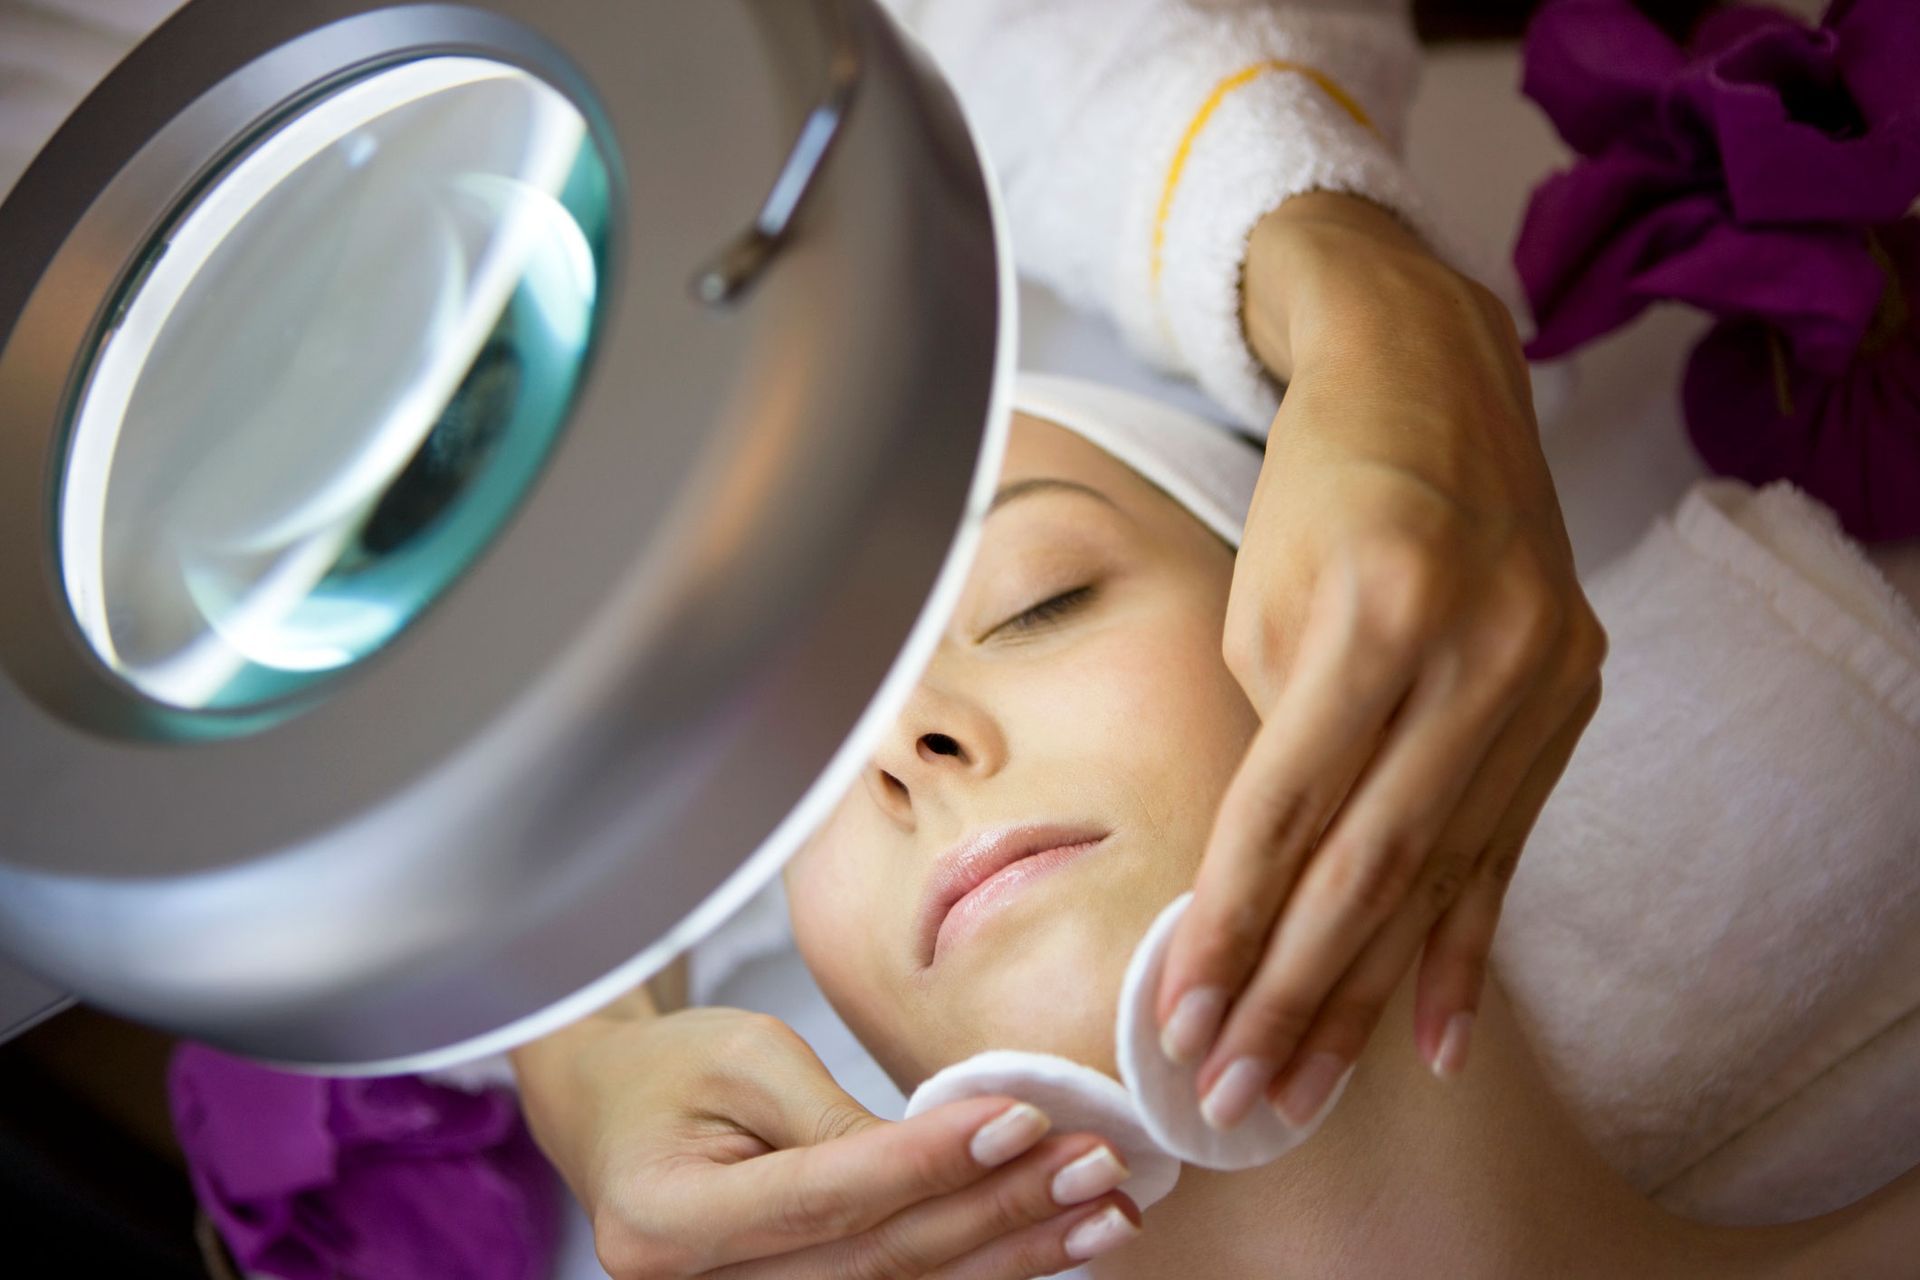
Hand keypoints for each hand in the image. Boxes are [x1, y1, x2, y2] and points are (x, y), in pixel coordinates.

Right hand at [511, 994, 1142, 1278]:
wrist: (610, 1112)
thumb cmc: (675, 1067)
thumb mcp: (745, 1057)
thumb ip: (837, 1119)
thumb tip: (958, 1150)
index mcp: (666, 1217)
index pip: (827, 1195)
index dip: (928, 1161)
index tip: (1022, 1116)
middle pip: (876, 1261)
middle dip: (997, 1212)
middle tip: (1092, 1166)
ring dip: (1010, 1255)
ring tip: (1100, 1215)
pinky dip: (976, 1269)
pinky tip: (1049, 1244)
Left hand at [1154, 192, 1606, 1129]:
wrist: (1433, 379)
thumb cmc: (1315, 490)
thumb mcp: (1263, 604)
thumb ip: (1279, 745)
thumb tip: (1264, 888)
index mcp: (1375, 614)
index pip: (1285, 810)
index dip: (1231, 925)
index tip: (1182, 1015)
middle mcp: (1477, 649)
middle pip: (1370, 863)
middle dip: (1293, 990)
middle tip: (1235, 1089)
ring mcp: (1541, 676)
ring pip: (1441, 873)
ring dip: (1366, 993)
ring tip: (1305, 1082)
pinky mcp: (1573, 698)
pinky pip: (1509, 848)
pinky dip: (1465, 947)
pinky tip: (1435, 1039)